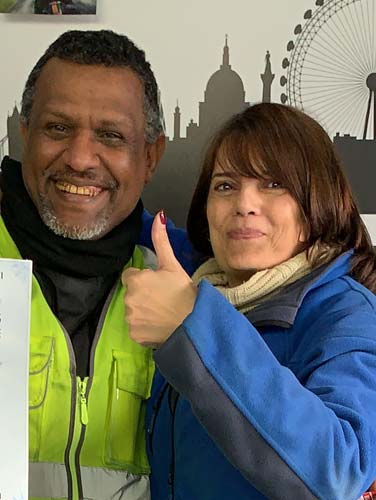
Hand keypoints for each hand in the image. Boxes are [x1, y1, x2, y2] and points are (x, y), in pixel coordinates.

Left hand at [122, 211, 197, 347]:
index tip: (158, 285)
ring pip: (133, 311)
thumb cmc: (184, 292)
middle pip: (131, 293)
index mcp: (135, 279)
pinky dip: (144, 328)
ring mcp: (130, 319)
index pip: (131, 276)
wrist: (193, 323)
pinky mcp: (133, 335)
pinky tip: (158, 325)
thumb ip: (161, 240)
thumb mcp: (172, 264)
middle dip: (142, 295)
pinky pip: (135, 328)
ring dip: (143, 311)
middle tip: (162, 298)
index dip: (144, 279)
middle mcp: (128, 298)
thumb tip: (159, 215)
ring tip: (162, 312)